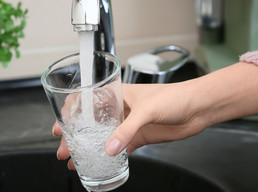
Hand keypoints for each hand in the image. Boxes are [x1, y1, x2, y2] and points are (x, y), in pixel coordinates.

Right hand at [54, 62, 257, 167]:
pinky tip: (101, 163)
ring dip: (90, 148)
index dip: (72, 112)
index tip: (61, 125)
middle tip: (64, 149)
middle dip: (76, 135)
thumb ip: (127, 130)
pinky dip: (109, 156)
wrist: (196, 109)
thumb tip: (110, 149)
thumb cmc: (175, 97)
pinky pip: (120, 148)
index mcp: (119, 95)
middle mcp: (121, 109)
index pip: (88, 100)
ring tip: (75, 160)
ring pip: (103, 137)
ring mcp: (129, 124)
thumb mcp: (147, 109)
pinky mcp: (139, 137)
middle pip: (92, 123)